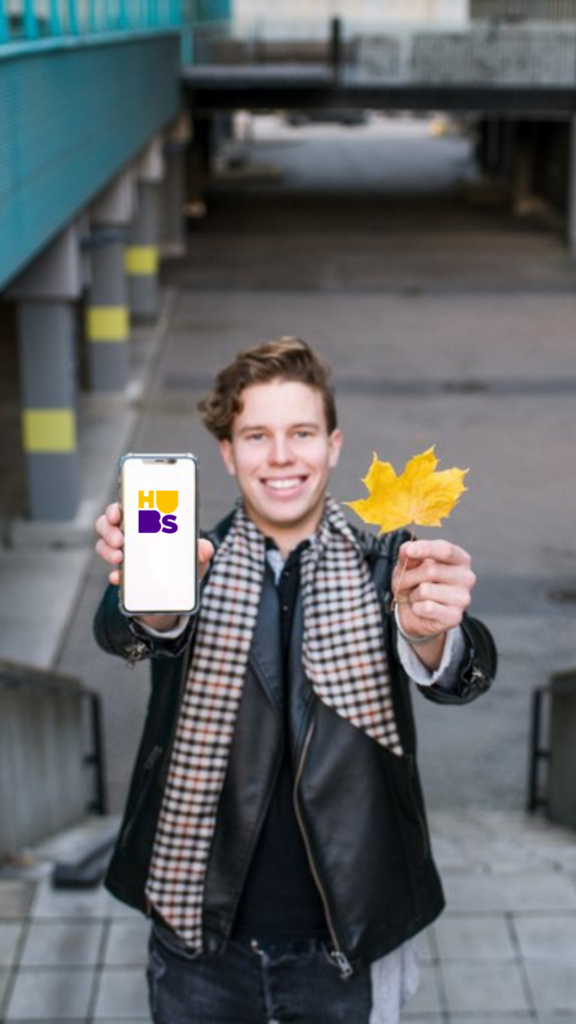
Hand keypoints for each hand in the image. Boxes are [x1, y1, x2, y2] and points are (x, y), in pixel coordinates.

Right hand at [94, 502, 214, 627]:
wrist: (179, 593)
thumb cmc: (185, 564)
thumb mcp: (195, 556)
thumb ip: (201, 550)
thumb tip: (205, 549)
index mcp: (145, 522)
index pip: (124, 508)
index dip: (116, 508)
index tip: (117, 513)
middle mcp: (129, 535)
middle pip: (107, 524)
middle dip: (109, 530)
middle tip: (119, 540)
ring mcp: (123, 555)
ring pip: (103, 545)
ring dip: (106, 550)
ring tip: (118, 558)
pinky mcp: (122, 576)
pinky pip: (112, 572)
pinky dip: (115, 575)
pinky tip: (118, 578)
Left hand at [392, 539, 475, 641]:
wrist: (415, 613)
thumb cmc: (415, 582)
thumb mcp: (407, 566)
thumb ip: (408, 556)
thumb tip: (407, 548)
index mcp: (459, 558)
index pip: (445, 550)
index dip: (427, 549)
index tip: (410, 551)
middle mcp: (466, 577)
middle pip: (430, 569)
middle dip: (409, 576)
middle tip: (406, 583)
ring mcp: (463, 598)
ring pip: (425, 590)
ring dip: (413, 594)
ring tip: (418, 597)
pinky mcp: (455, 616)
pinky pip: (426, 608)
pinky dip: (416, 608)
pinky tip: (422, 609)